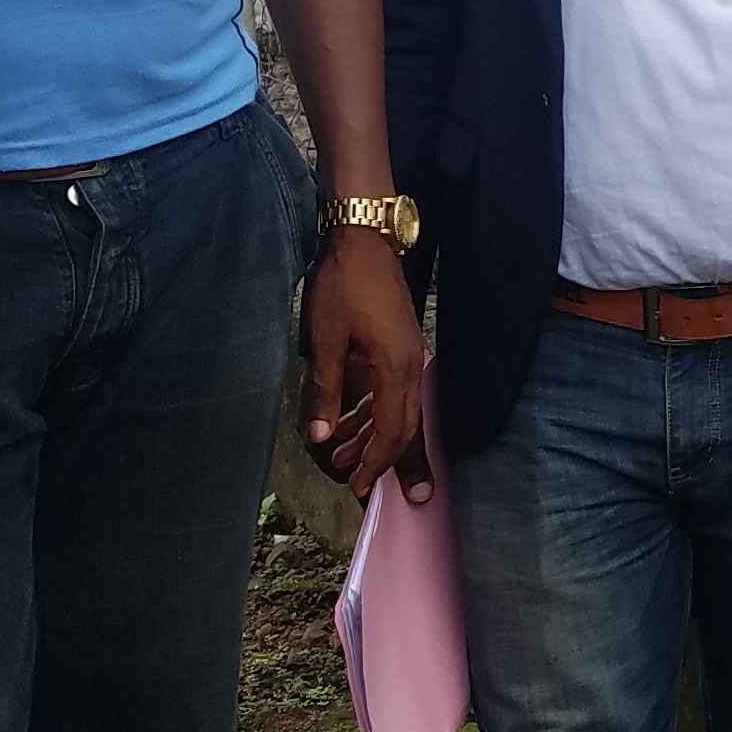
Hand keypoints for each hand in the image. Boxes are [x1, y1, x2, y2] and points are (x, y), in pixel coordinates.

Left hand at [306, 230, 430, 500]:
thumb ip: (327, 391)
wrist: (365, 241)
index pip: (391, 429)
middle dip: (388, 461)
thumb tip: (321, 437)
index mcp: (394, 368)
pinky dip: (377, 414)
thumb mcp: (326, 339)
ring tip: (349, 460)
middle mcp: (410, 366)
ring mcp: (408, 355)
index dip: (376, 462)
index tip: (360, 486)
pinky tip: (353, 424)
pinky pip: (395, 393)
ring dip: (378, 439)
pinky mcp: (400, 347)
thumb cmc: (344, 285)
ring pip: (402, 411)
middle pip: (406, 427)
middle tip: (369, 490)